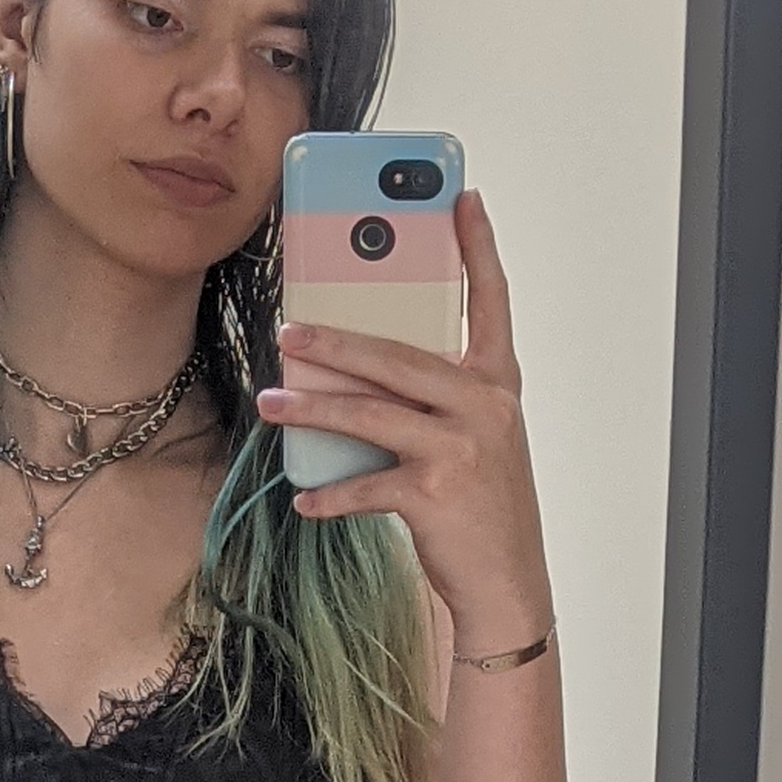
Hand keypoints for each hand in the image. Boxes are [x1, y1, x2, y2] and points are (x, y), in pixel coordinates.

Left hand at [256, 188, 552, 637]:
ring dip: (313, 408)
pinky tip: (304, 497)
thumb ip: (435, 399)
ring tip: (273, 401)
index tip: (462, 197)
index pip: (491, 300)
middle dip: (337, 342)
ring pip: (371, 413)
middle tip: (290, 330)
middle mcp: (483, 406)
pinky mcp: (434, 494)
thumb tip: (361, 373)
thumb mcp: (476, 439)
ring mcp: (460, 448)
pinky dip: (329, 494)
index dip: (477, 247)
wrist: (508, 584)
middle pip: (398, 357)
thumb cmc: (482, 508)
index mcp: (496, 383)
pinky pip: (366, 484)